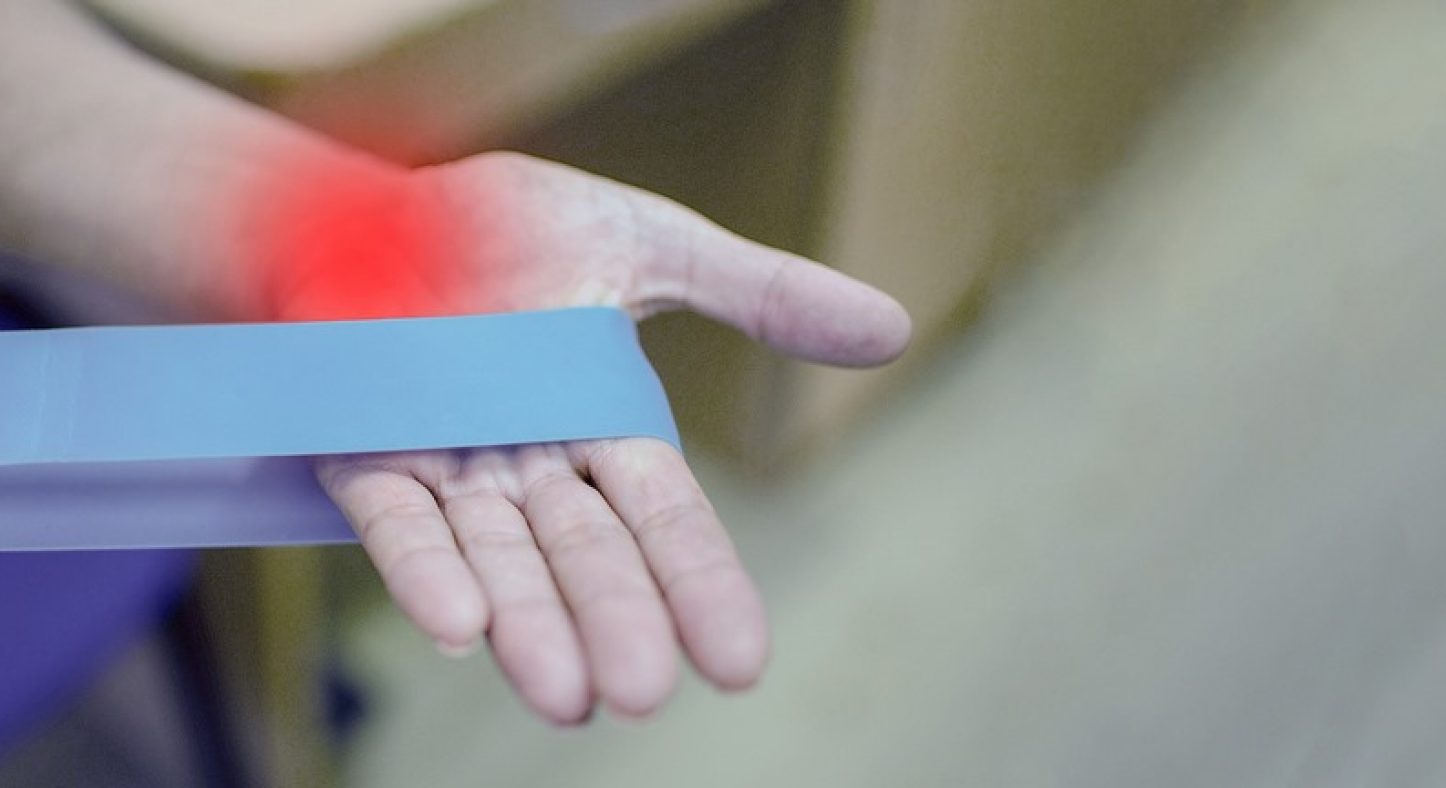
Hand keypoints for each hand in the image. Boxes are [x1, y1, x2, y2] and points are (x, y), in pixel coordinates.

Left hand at [301, 152, 909, 722]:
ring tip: (566, 696)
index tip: (741, 662)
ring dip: (529, 626)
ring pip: (498, 559)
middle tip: (645, 691)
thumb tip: (894, 326)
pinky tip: (458, 626)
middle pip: (585, 554)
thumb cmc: (515, 229)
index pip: (666, 519)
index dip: (700, 585)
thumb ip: (763, 294)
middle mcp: (532, 465)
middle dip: (616, 620)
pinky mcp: (368, 453)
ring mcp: (449, 464)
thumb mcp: (654, 245)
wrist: (373, 199)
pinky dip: (426, 572)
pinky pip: (398, 521)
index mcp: (604, 426)